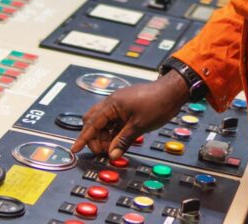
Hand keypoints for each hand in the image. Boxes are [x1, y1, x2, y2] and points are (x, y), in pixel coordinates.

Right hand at [71, 72, 189, 158]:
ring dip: (104, 136)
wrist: (172, 92)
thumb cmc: (157, 103)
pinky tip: (117, 143)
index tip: (75, 149)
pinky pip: (114, 122)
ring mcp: (119, 105)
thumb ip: (123, 141)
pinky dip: (113, 133)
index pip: (92, 123)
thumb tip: (112, 155)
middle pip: (93, 121)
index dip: (84, 138)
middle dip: (94, 138)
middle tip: (102, 152)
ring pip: (104, 123)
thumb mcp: (139, 126)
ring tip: (112, 149)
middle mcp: (112, 103)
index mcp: (112, 104)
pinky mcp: (126, 109)